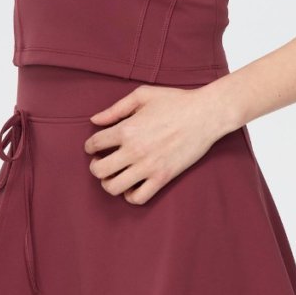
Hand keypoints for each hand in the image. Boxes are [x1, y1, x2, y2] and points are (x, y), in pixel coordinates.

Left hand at [82, 85, 221, 204]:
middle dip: (95, 167)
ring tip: (114, 175)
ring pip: (113, 187)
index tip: (94, 147)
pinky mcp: (163, 177)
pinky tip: (132, 185)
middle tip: (101, 162)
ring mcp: (148, 166)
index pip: (94, 144)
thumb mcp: (142, 96)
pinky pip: (138, 198)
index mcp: (126, 129)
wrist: (206, 114)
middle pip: (99, 170)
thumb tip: (94, 121)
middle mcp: (134, 150)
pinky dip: (130, 196)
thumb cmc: (175, 101)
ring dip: (108, 183)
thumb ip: (115, 109)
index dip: (90, 146)